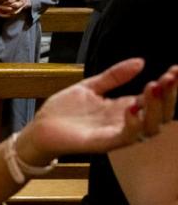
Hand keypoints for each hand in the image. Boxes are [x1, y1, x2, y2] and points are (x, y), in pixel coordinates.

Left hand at [18, 60, 177, 163]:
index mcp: (124, 109)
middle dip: (169, 96)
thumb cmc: (63, 111)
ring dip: (155, 108)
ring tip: (153, 87)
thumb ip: (114, 76)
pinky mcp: (102, 143)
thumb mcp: (90, 87)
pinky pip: (126, 137)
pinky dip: (133, 123)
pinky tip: (132, 107)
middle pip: (160, 115)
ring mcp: (115, 134)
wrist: (39, 129)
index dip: (168, 86)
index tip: (175, 69)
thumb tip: (140, 61)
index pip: (155, 99)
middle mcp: (126, 123)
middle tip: (169, 77)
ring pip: (149, 127)